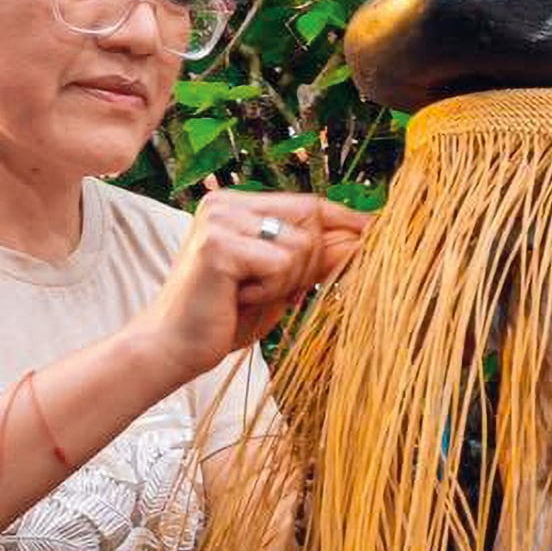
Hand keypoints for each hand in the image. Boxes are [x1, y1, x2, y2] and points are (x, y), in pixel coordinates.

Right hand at [134, 188, 372, 381]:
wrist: (173, 347)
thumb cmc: (225, 316)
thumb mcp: (279, 283)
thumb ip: (315, 258)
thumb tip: (366, 235)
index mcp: (238, 205)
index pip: (307, 203)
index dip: (345, 219)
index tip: (378, 231)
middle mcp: (226, 204)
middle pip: (311, 223)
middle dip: (307, 267)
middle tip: (266, 292)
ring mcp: (220, 221)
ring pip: (300, 247)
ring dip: (284, 283)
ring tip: (246, 295)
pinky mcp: (218, 245)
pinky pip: (279, 264)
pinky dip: (268, 290)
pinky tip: (237, 298)